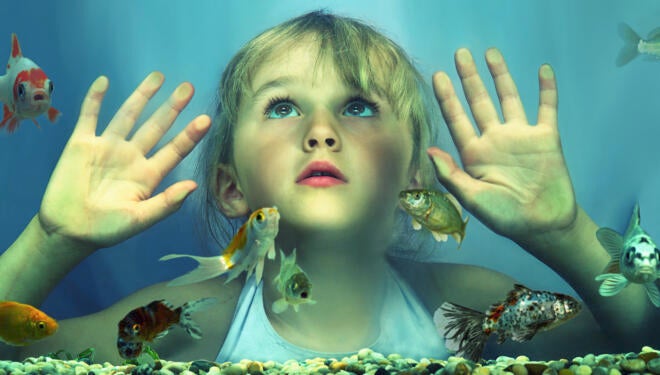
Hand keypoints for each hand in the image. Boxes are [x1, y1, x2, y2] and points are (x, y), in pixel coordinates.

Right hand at [38, 72, 210, 248]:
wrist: (68, 231)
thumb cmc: (107, 229)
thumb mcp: (140, 219)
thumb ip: (166, 203)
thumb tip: (193, 186)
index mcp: (148, 175)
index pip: (174, 150)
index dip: (190, 135)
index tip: (207, 119)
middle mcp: (132, 156)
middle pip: (156, 127)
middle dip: (172, 107)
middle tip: (188, 87)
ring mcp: (107, 147)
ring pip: (128, 115)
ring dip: (142, 95)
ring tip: (158, 76)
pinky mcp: (81, 144)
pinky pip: (89, 116)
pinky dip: (95, 99)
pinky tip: (104, 81)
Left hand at [428, 48, 576, 241]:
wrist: (543, 226)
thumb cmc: (504, 217)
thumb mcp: (472, 199)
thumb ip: (452, 175)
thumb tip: (430, 150)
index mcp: (474, 154)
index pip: (456, 119)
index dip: (447, 98)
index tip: (437, 75)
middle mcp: (494, 140)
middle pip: (479, 102)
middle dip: (469, 78)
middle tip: (460, 54)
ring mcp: (520, 137)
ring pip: (508, 98)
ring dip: (500, 75)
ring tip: (490, 52)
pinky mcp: (546, 138)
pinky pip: (547, 108)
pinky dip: (546, 89)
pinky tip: (543, 69)